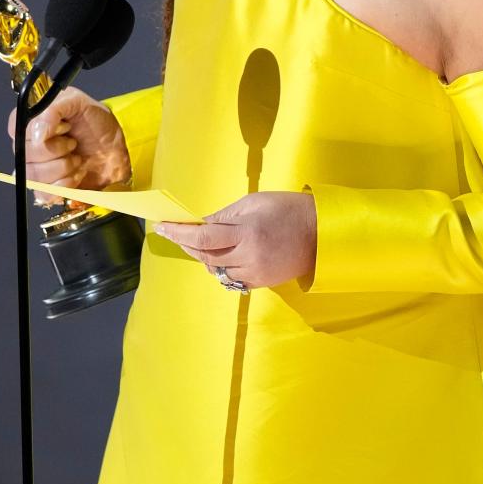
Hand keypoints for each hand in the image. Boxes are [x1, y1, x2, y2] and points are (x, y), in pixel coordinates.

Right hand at [6, 85, 130, 206]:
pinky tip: (77, 174)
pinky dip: (64, 185)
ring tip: (78, 158)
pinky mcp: (48, 189)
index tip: (64, 127)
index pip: (16, 129)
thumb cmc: (95, 121)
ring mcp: (37, 169)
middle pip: (26, 155)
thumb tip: (38, 134)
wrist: (116, 146)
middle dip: (56, 149)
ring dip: (63, 167)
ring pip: (33, 176)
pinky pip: (43, 194)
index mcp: (31, 122)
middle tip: (73, 143)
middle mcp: (29, 146)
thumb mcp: (77, 102)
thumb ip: (54, 109)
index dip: (39, 130)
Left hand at [155, 190, 317, 290]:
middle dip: (185, 243)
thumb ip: (226, 215)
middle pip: (204, 254)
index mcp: (247, 231)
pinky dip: (218, 267)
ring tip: (195, 242)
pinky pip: (230, 279)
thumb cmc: (288, 209)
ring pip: (215, 268)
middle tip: (172, 232)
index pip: (203, 235)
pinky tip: (216, 256)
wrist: (321, 233)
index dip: (179, 232)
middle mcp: (248, 255)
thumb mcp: (255, 202)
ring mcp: (254, 272)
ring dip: (200, 255)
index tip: (161, 227)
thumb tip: (200, 223)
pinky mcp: (261, 282)